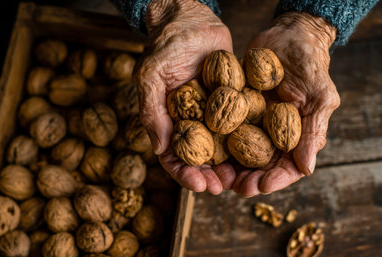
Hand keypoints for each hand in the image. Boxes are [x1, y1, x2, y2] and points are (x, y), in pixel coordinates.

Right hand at [134, 0, 231, 193]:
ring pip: (223, 147)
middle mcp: (192, 122)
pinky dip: (250, 139)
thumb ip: (152, 111)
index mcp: (169, 122)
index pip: (173, 156)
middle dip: (212, 176)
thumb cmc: (165, 47)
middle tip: (225, 187)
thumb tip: (159, 148)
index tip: (198, 185)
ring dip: (232, 165)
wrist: (192, 21)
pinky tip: (263, 151)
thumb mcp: (151, 77)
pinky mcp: (233, 101)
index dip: (185, 173)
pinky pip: (242, 124)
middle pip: (201, 158)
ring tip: (245, 178)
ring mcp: (213, 114)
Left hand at [229, 12, 340, 196]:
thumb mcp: (319, 96)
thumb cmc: (310, 65)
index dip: (274, 179)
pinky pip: (224, 128)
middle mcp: (272, 134)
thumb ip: (313, 131)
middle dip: (246, 178)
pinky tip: (203, 147)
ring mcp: (252, 122)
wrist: (287, 35)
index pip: (287, 167)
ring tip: (215, 174)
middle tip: (232, 186)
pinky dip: (215, 140)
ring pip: (239, 152)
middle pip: (259, 165)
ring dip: (228, 166)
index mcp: (295, 137)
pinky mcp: (234, 109)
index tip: (260, 186)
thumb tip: (306, 169)